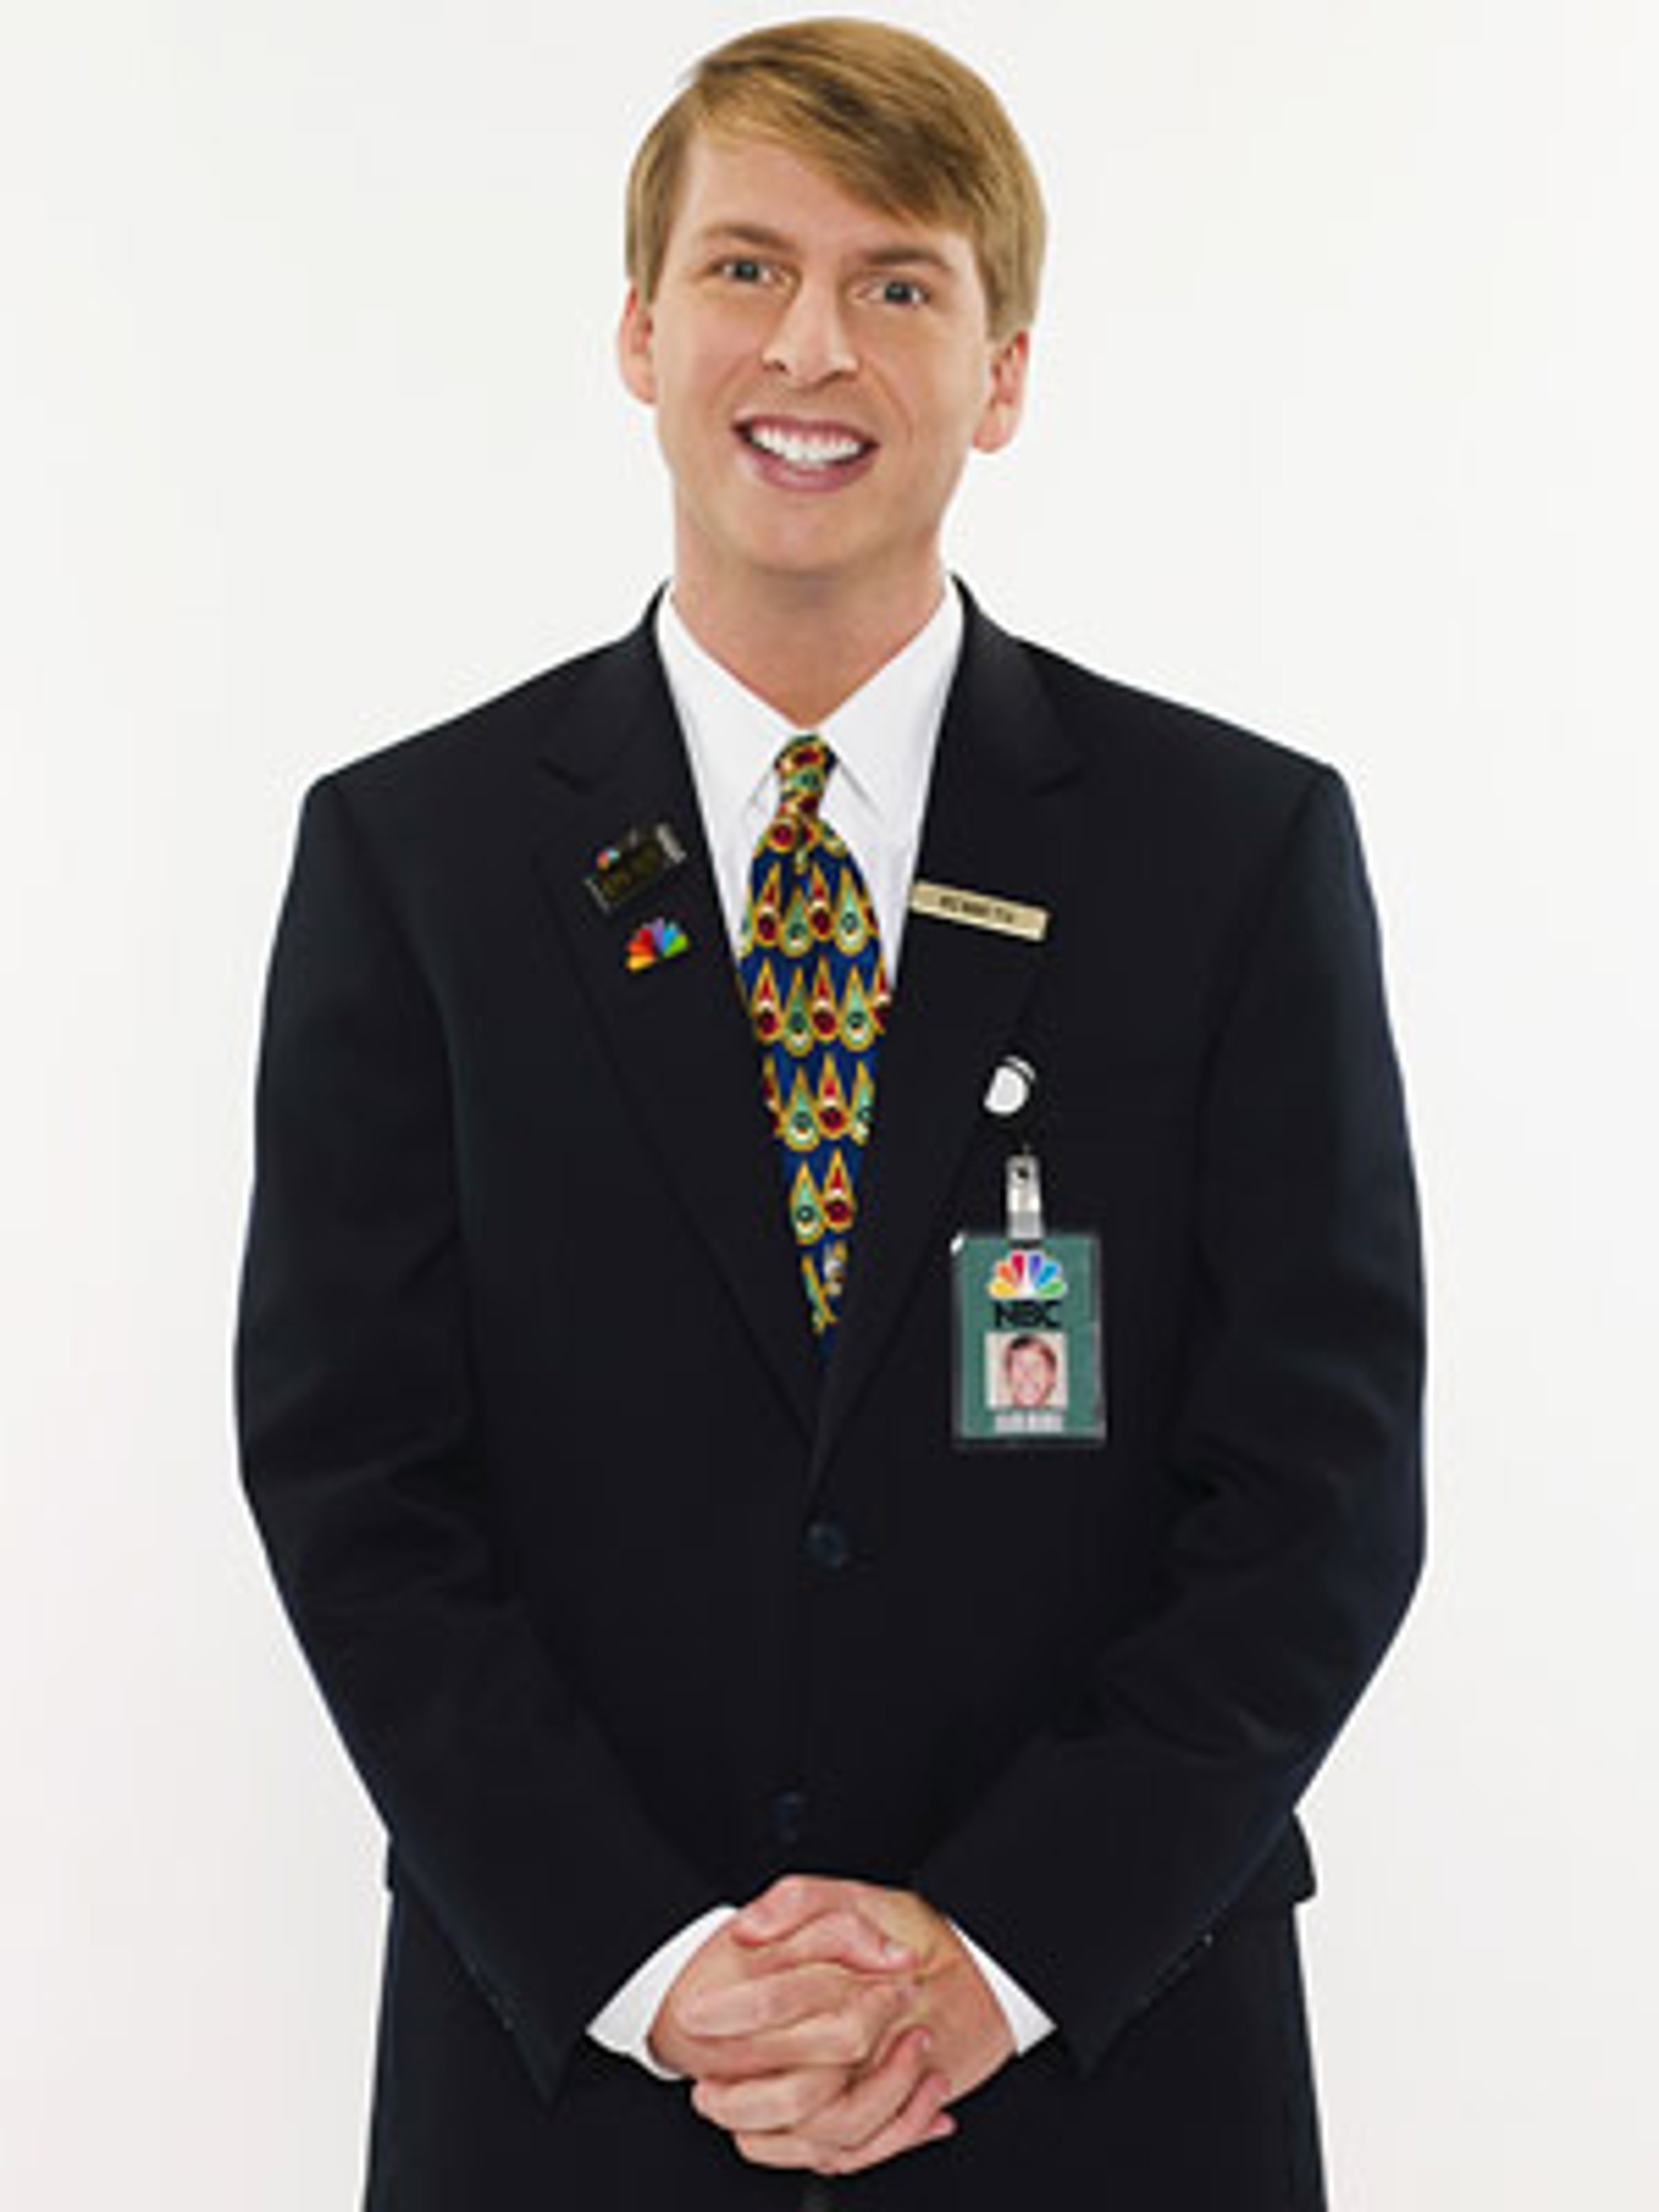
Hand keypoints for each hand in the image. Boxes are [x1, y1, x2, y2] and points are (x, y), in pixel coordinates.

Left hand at [677, 1875, 1015, 2175]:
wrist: (989, 1970)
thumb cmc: (920, 1929)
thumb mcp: (858, 1895)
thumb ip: (800, 1900)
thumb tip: (748, 1929)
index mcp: (864, 1983)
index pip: (790, 1998)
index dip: (735, 2010)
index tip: (693, 2017)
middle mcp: (880, 2039)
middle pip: (805, 2087)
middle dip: (743, 2094)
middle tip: (702, 2087)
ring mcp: (895, 2080)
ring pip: (829, 2134)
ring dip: (771, 2133)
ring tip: (729, 2114)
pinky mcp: (907, 2108)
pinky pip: (857, 2151)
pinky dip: (812, 2153)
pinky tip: (780, 2136)